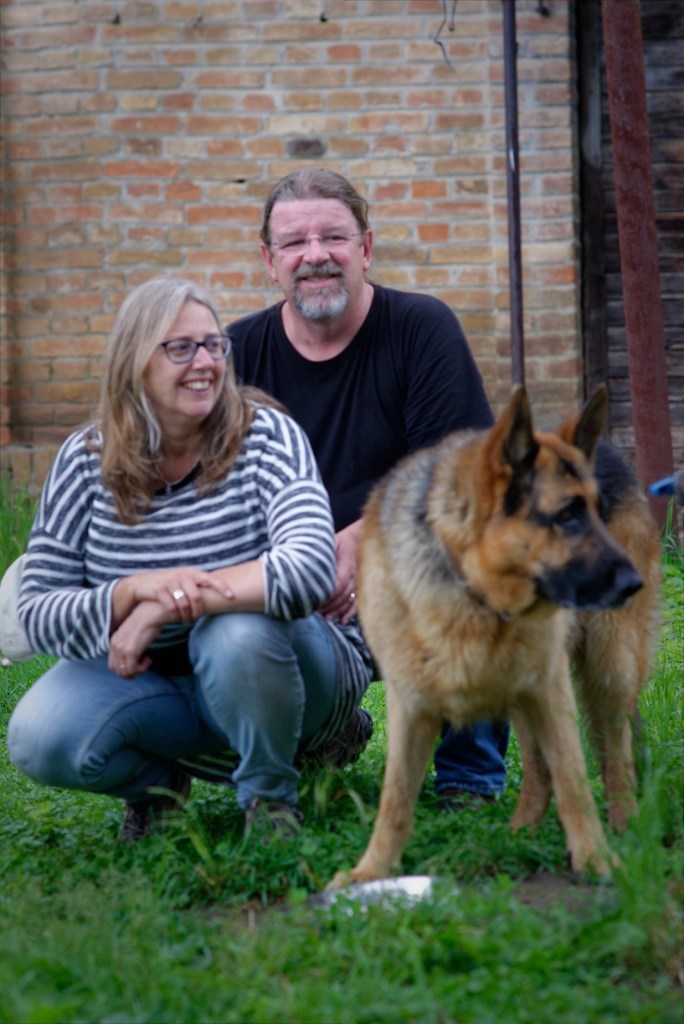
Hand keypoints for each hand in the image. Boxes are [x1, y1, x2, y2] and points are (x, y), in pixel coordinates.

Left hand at [109, 600, 165, 677]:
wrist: (153, 611)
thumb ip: (130, 643)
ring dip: (137, 671)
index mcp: (114, 640)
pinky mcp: (131, 650)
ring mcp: (122, 648)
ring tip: (146, 661)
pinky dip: (142, 669)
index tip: (137, 663)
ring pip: (125, 672)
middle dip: (130, 673)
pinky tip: (149, 659)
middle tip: (142, 666)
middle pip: (116, 670)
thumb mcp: (134, 633)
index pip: (112, 664)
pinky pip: (133, 669)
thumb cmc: (149, 620)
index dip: (124, 669)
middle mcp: (115, 645)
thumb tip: (135, 655)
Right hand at [113, 567, 233, 628]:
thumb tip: (217, 595)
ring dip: (186, 616)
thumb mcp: (183, 580)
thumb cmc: (168, 584)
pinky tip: (176, 618)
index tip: (232, 597)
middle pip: (197, 597)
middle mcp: (182, 575)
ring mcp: (169, 582)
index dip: (222, 588)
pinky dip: (175, 615)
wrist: (142, 583)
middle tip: (197, 618)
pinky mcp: (158, 590)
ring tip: (186, 621)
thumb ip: (197, 585)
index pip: (210, 579)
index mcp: (191, 572)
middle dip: (199, 611)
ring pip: (184, 604)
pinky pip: (171, 606)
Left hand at [322, 520, 361, 624]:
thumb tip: (309, 565)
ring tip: (327, 618)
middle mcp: (356, 574)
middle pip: (344, 595)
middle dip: (330, 605)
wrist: (361, 538)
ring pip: (350, 600)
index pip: (339, 584)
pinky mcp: (362, 586)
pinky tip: (343, 620)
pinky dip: (351, 612)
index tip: (316, 601)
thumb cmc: (342, 540)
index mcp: (347, 563)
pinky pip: (358, 601)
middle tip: (316, 612)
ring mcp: (361, 581)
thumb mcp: (331, 542)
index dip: (329, 595)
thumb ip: (324, 554)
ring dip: (338, 611)